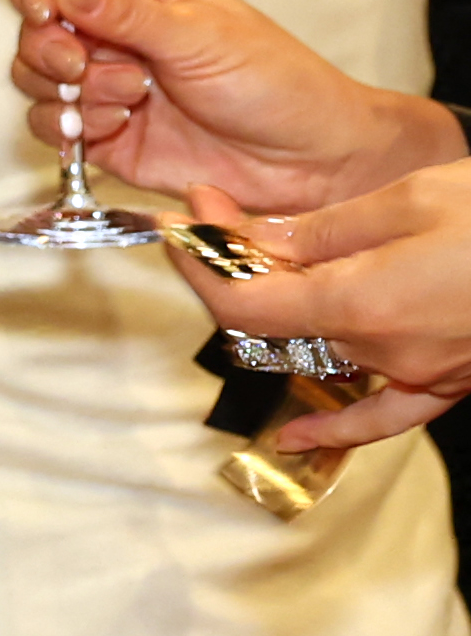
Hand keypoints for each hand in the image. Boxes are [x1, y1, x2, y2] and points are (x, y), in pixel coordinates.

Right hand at [8, 0, 461, 217]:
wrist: (312, 162)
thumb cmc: (279, 83)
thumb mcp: (201, 36)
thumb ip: (124, 12)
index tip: (45, 15)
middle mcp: (114, 37)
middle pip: (35, 33)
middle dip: (50, 52)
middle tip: (80, 66)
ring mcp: (108, 88)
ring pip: (36, 82)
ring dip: (71, 92)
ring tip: (130, 98)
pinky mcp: (107, 139)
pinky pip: (55, 130)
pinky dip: (76, 129)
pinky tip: (122, 125)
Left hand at [201, 159, 470, 453]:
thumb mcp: (408, 199)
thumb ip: (323, 230)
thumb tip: (254, 238)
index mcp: (360, 303)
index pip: (241, 301)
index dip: (202, 261)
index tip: (191, 217)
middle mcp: (384, 351)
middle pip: (275, 325)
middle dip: (237, 273)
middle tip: (224, 222)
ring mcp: (421, 373)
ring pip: (319, 355)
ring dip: (279, 318)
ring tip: (254, 268)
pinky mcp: (452, 381)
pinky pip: (386, 414)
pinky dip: (339, 426)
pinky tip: (299, 436)